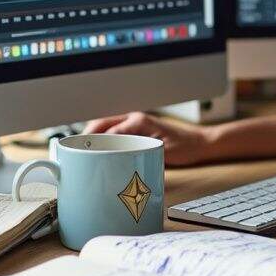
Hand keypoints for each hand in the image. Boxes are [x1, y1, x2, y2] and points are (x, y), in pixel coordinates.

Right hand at [83, 111, 211, 166]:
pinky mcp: (136, 133)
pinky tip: (99, 154)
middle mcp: (134, 119)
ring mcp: (134, 125)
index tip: (82, 150)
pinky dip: (104, 142)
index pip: (108, 128)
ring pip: (105, 128)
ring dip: (93, 138)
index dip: (93, 139)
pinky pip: (114, 134)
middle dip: (86, 136)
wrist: (200, 144)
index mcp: (138, 120)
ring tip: (82, 153)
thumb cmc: (185, 146)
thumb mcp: (160, 150)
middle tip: (75, 152)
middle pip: (101, 124)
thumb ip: (138, 150)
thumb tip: (115, 156)